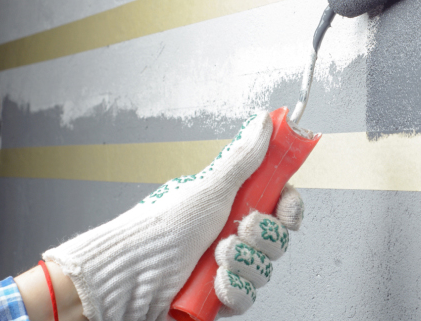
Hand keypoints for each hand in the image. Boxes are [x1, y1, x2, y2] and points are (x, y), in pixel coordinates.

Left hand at [41, 111, 303, 320]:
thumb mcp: (210, 188)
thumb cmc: (162, 228)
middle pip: (276, 238)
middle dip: (262, 236)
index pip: (277, 203)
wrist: (132, 275)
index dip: (287, 207)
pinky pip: (246, 298)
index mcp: (229, 204)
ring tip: (215, 257)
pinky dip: (232, 291)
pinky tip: (214, 284)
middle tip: (239, 229)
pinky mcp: (218, 298)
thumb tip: (263, 123)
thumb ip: (244, 159)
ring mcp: (225, 268)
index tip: (285, 209)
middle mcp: (229, 235)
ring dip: (243, 263)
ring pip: (263, 270)